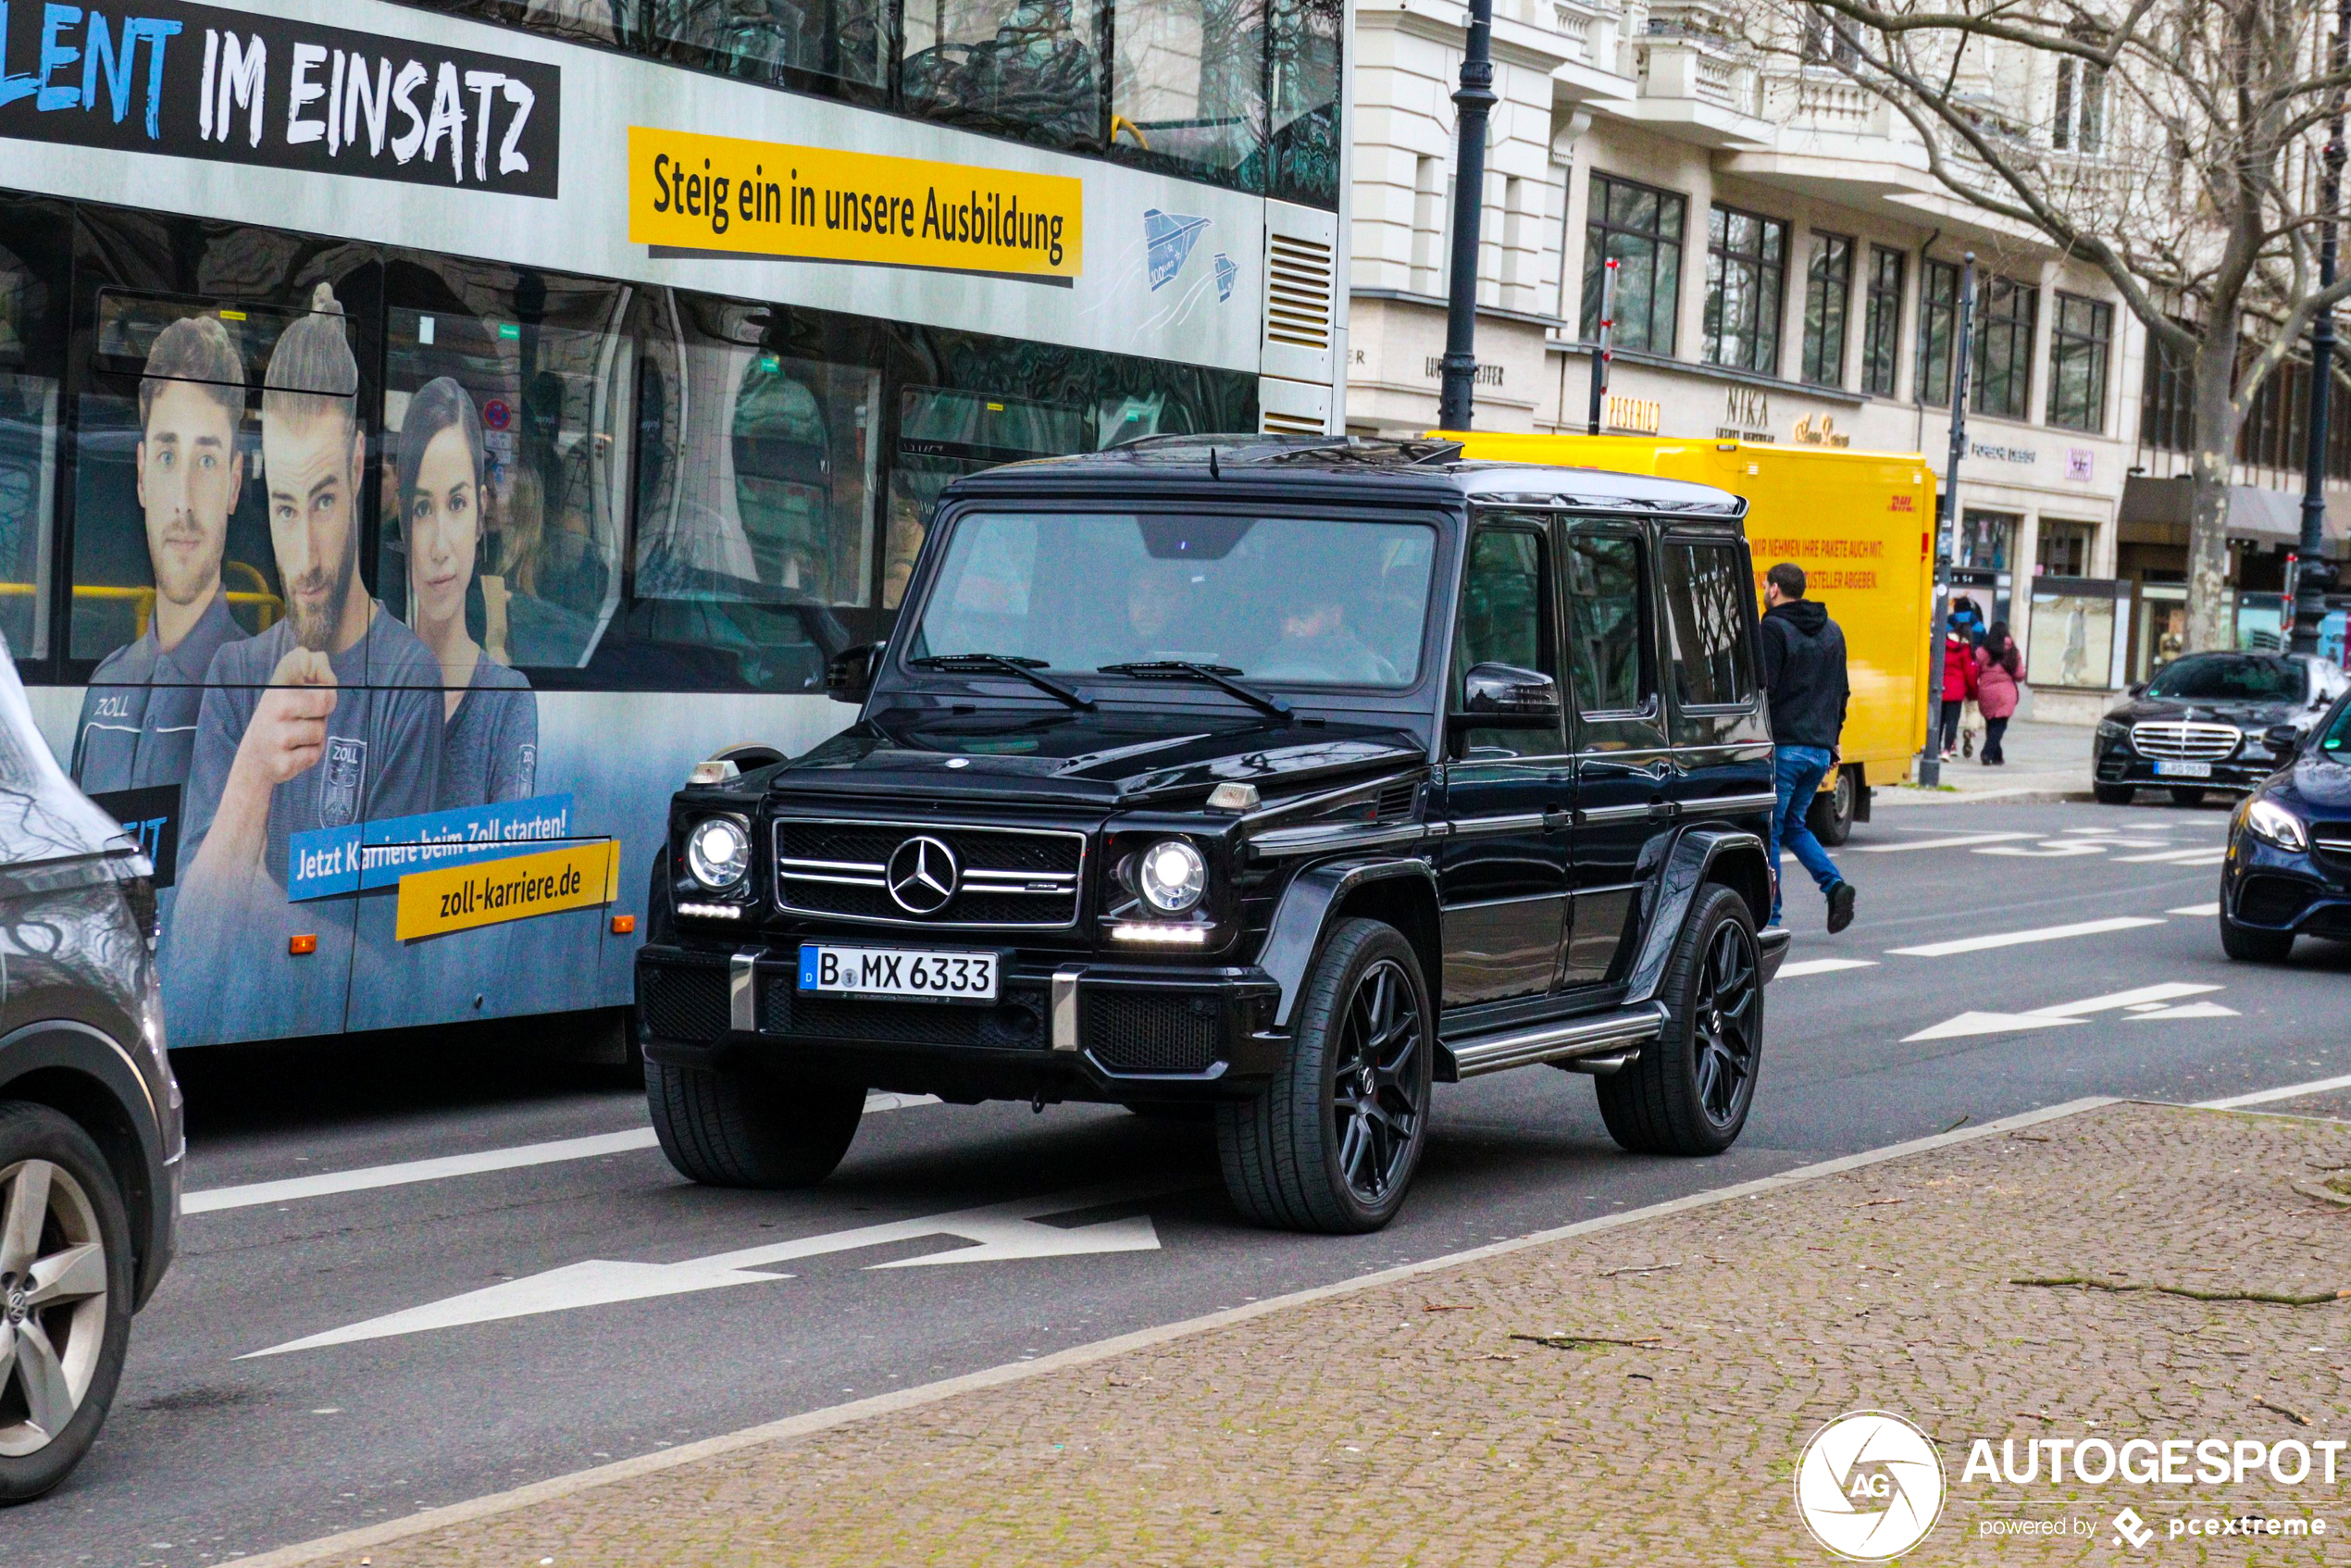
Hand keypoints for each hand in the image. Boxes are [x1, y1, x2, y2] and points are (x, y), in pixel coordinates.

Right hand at [236, 648, 337, 785]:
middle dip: (322, 712)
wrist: (254, 759)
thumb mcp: (285, 690)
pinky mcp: (283, 764)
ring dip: (314, 736)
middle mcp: (272, 709)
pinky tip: (292, 752)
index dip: (326, 688)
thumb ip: (306, 671)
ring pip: (320, 732)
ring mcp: (276, 738)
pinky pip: (314, 755)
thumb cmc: (278, 719)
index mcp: (277, 689)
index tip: (318, 692)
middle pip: (325, 702)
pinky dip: (309, 754)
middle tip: (306, 718)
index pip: (318, 679)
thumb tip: (319, 656)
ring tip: (295, 736)